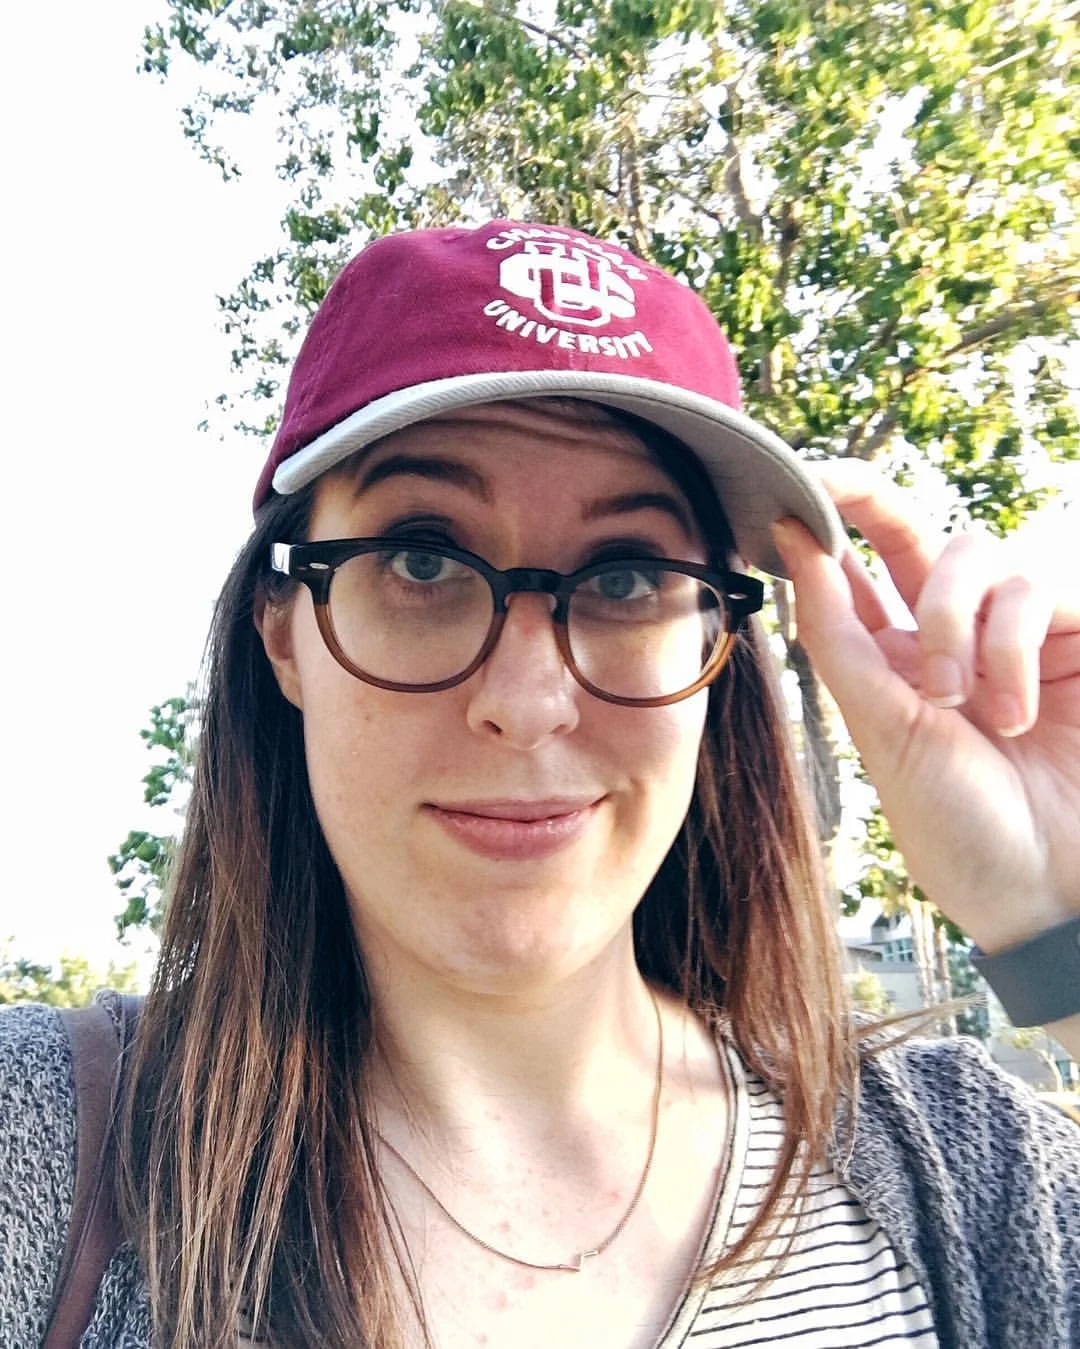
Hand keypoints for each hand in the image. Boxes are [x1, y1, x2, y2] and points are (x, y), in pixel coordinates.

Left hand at [771, 459, 1079, 957]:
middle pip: (911, 533)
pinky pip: (1034, 587)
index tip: (789, 481)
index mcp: (892, 662)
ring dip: (955, 622)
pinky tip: (1016, 710)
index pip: (855, 572)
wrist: (1048, 891)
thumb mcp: (884, 729)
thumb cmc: (961, 828)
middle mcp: (951, 636)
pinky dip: (1011, 643)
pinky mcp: (1075, 633)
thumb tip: (794, 544)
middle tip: (830, 481)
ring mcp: (1015, 631)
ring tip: (960, 702)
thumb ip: (840, 634)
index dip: (826, 520)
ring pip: (971, 553)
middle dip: (869, 499)